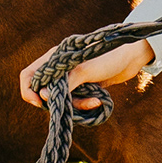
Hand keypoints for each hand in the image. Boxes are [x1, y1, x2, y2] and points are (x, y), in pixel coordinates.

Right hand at [18, 34, 155, 108]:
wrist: (132, 58)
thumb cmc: (109, 57)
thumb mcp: (85, 71)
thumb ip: (65, 83)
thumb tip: (45, 97)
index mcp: (54, 58)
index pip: (29, 75)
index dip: (29, 90)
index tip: (39, 102)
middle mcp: (59, 68)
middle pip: (45, 91)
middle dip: (58, 101)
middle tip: (70, 105)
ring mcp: (71, 78)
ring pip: (62, 99)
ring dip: (76, 104)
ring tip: (94, 101)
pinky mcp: (82, 86)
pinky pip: (75, 101)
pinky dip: (85, 104)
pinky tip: (98, 101)